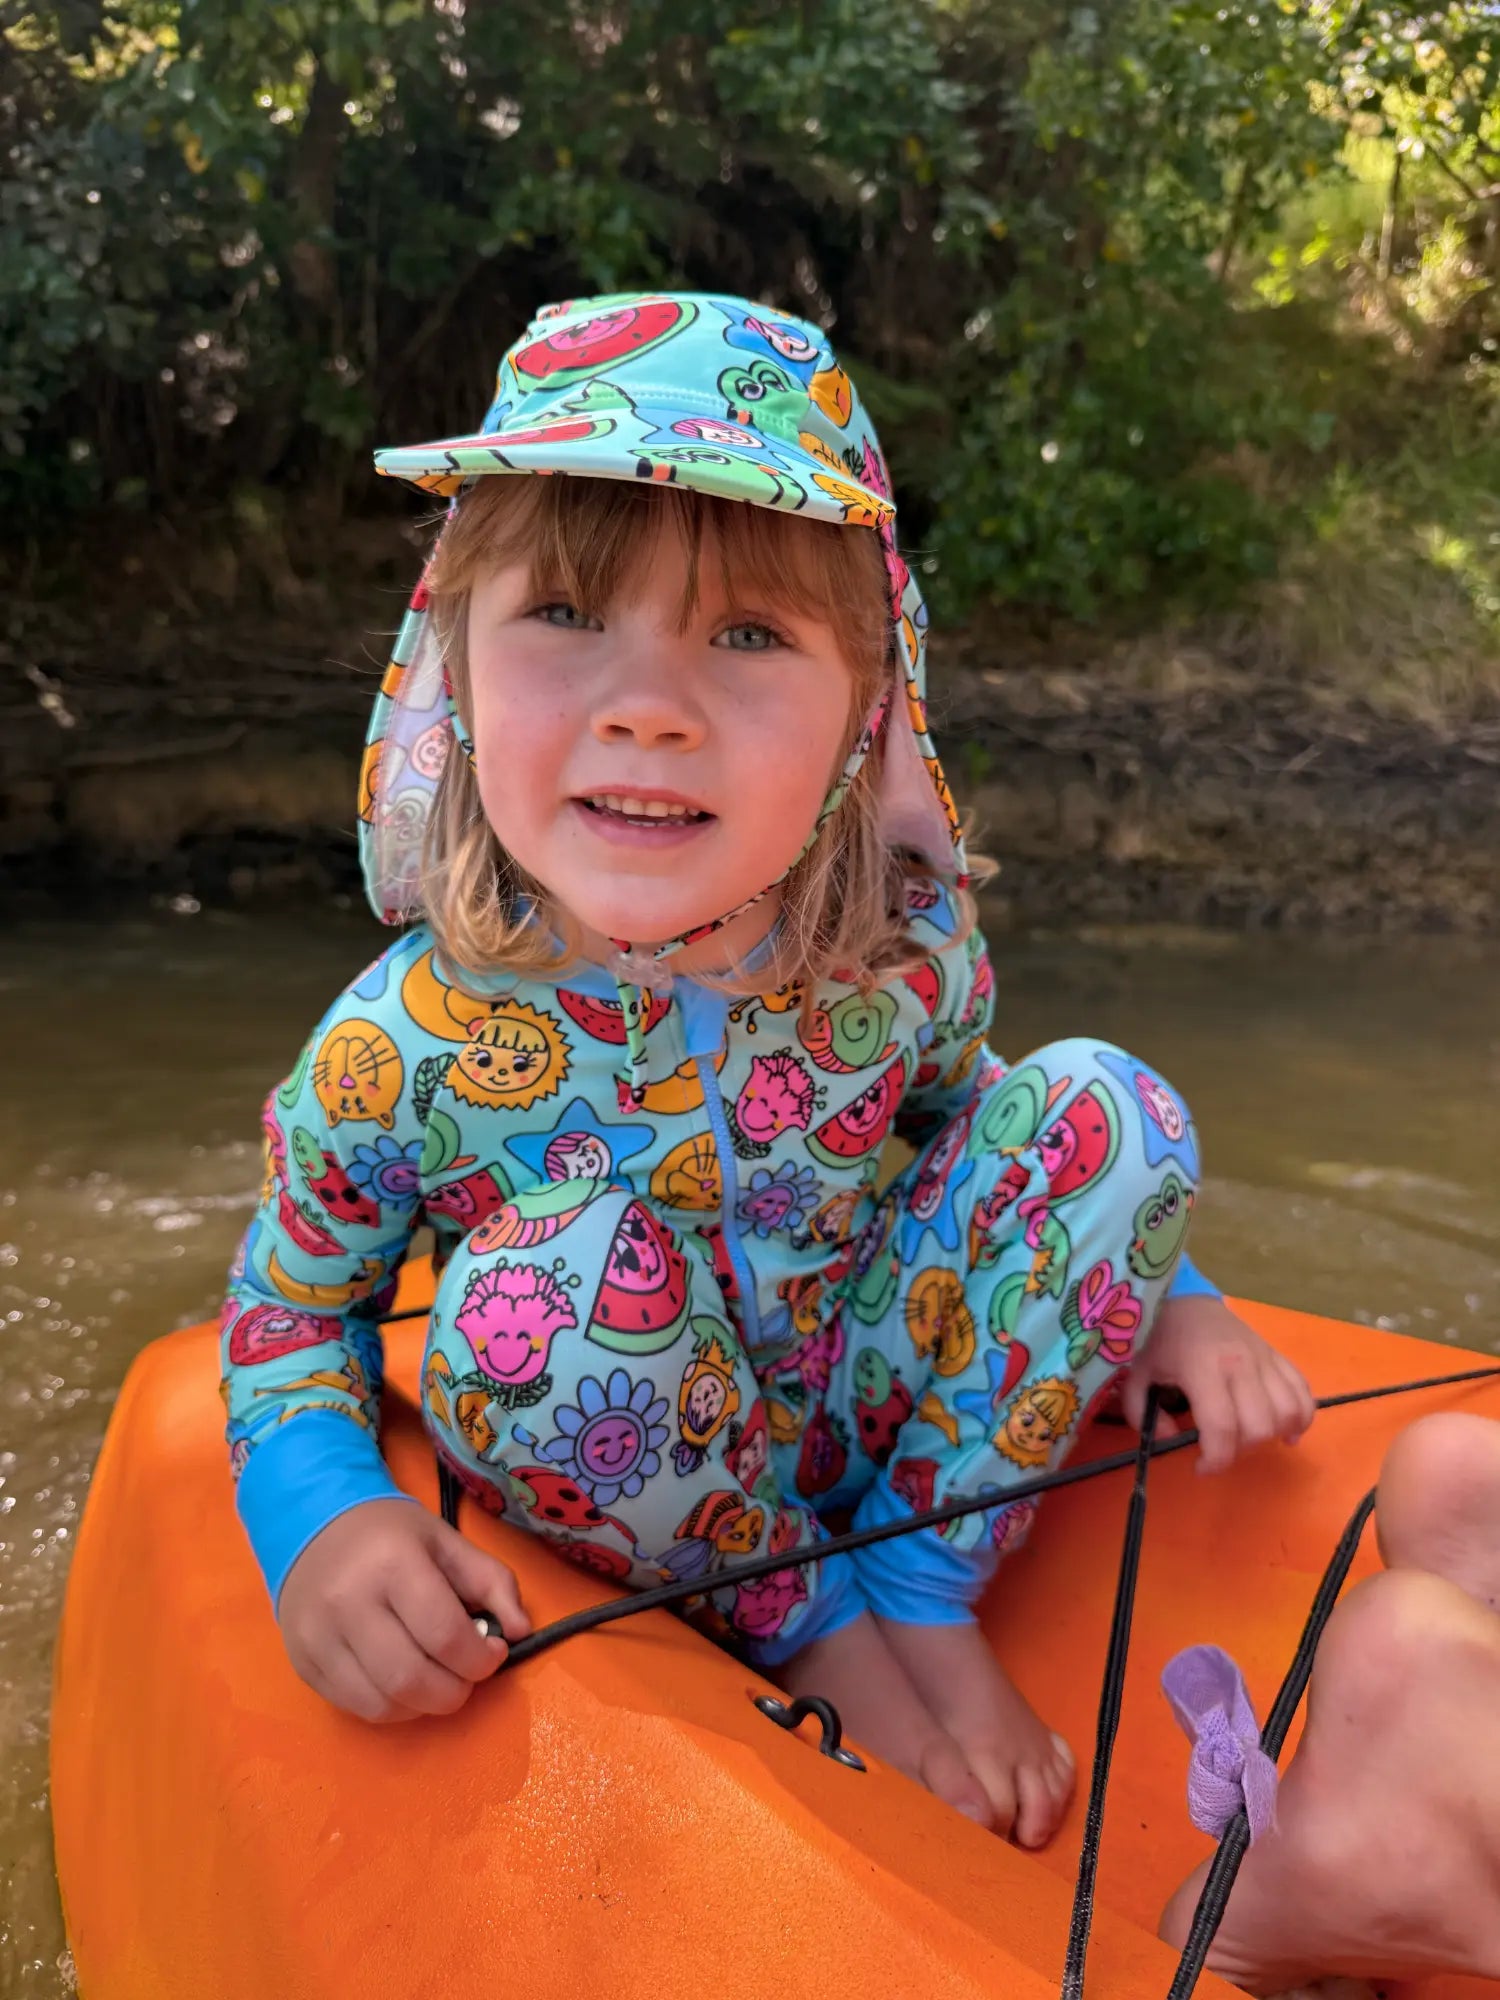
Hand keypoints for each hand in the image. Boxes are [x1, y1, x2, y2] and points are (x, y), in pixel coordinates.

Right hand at [278, 1498, 530, 1722]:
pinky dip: (391, 1707)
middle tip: (467, 1673)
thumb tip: (520, 1632)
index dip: (481, 1658)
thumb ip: (493, 1582)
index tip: (493, 1652)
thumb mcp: (448, 1542)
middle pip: (412, 1680)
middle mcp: (348, 1603)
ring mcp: (318, 1637)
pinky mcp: (302, 1664)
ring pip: (382, 1705)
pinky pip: (356, 1708)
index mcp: (392, 1564)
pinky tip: (403, 1681)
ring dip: (424, 1705)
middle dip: (456, 1691)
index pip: (445, 1635)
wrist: (313, 1526)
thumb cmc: (390, 1535)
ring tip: (437, 1678)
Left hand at [1120, 1296, 1315, 1474]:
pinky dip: (1301, 1419)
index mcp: (1202, 1368)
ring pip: (1288, 1413)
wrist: (1191, 1302)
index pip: (1222, 1427)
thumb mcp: (1137, 1375)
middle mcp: (1240, 1364)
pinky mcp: (1279, 1358)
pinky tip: (1284, 1432)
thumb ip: (1140, 1413)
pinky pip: (1304, 1394)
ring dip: (1271, 1437)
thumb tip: (1172, 1439)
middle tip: (1220, 1447)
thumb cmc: (1164, 1341)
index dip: (1215, 1460)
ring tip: (1248, 1439)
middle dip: (1239, 1451)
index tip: (1201, 1468)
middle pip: (1258, 1427)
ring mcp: (1265, 1359)